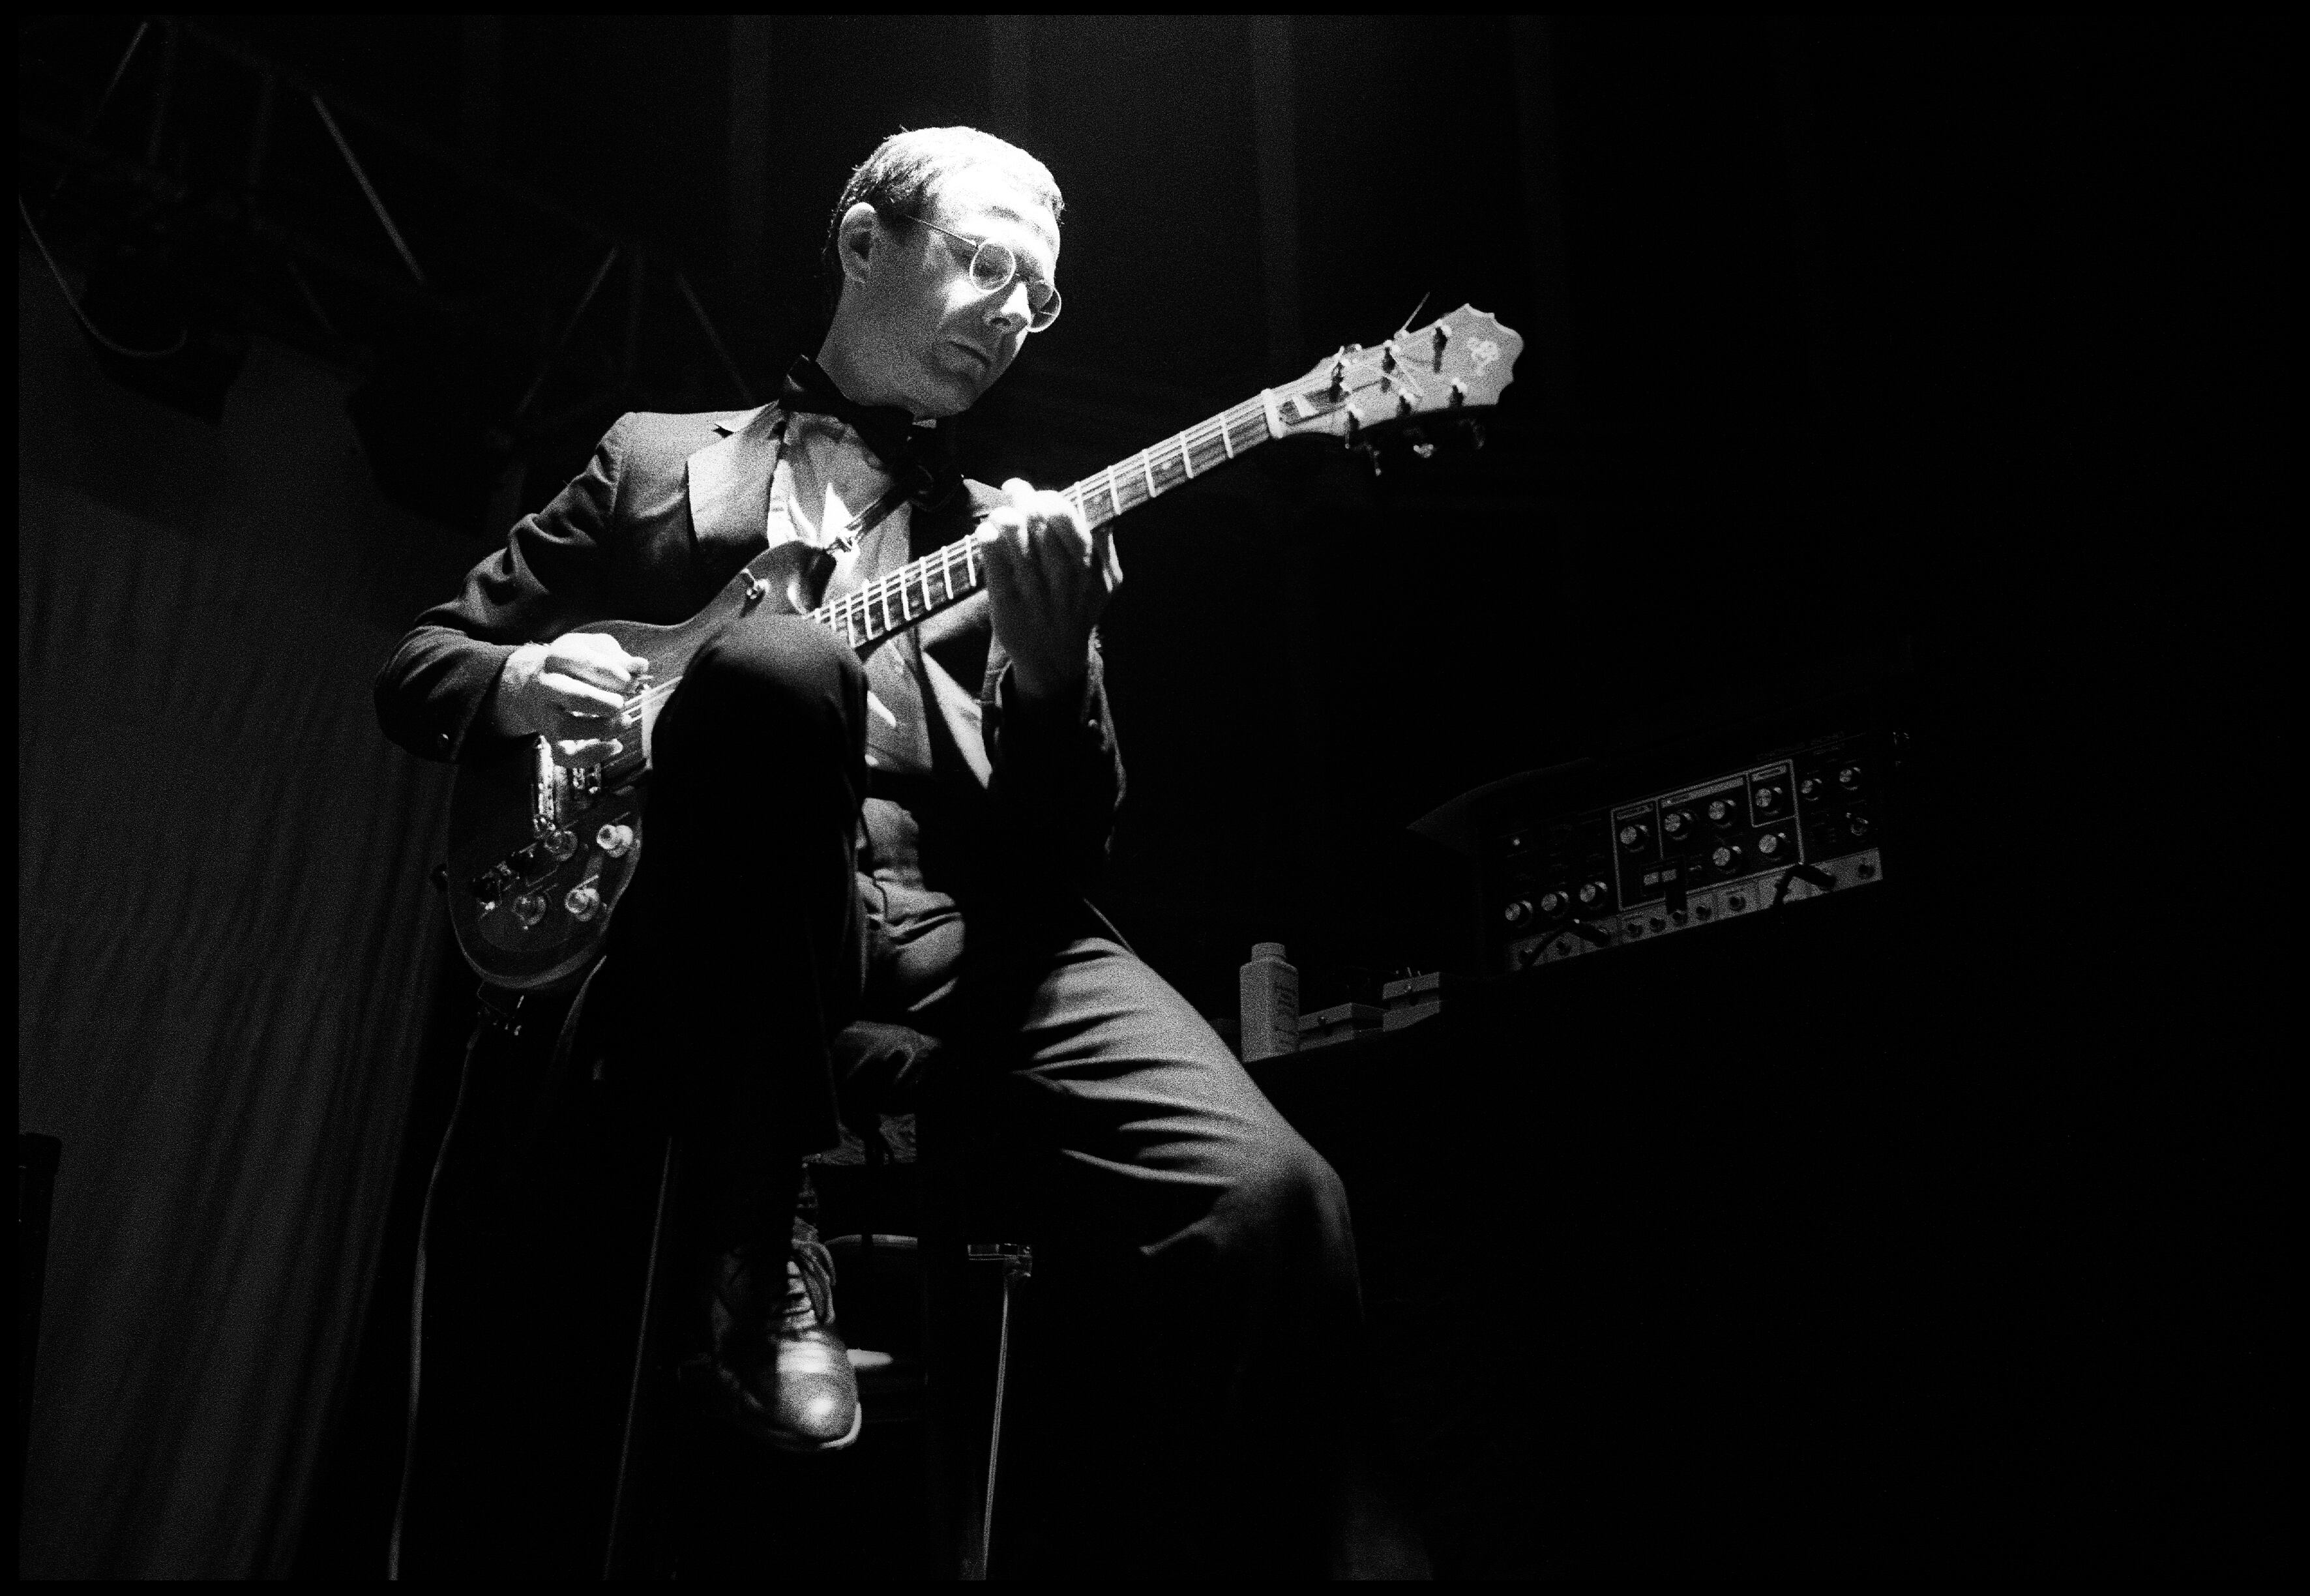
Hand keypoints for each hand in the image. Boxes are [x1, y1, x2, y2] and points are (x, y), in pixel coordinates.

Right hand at [492, 631, 649, 764]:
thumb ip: (619, 657)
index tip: (630, 680)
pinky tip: (615, 746)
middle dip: (605, 703)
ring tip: (625, 721)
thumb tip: (641, 666)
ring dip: (601, 729)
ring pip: (567, 728)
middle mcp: (547, 686)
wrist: (534, 682)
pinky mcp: (550, 737)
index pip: (580, 661)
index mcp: (558, 657)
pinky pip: (565, 755)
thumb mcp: (594, 649)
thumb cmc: (575, 663)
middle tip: (622, 703)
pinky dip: (591, 756)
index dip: (610, 672)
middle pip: (574, 697)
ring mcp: (545, 714)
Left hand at [979, 477, 1122, 706]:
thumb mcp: (1105, 581)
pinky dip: (987, 538)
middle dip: (1024, 498)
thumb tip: (1095, 500)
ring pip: (1016, 537)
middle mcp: (1067, 579)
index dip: (1051, 499)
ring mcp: (1037, 592)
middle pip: (1040, 521)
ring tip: (1001, 513)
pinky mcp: (1008, 604)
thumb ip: (1104, 544)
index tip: (1040, 494)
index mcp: (1094, 569)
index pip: (1070, 520)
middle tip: (1015, 491)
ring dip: (1005, 514)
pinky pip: (994, 561)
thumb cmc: (1076, 607)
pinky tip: (985, 532)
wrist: (1056, 659)